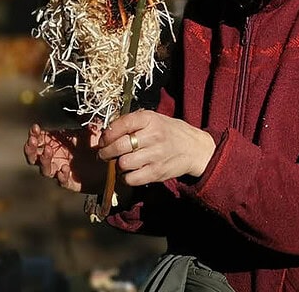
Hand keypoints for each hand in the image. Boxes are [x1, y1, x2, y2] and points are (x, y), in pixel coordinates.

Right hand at [24, 121, 108, 192]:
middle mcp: (54, 158)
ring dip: (44, 160)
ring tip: (48, 151)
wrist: (109, 164)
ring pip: (44, 169)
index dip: (34, 134)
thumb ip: (83, 118)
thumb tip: (79, 106)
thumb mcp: (90, 129)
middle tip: (33, 140)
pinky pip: (61, 181)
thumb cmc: (95, 145)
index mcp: (55, 144)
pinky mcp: (70, 182)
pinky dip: (61, 176)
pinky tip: (64, 169)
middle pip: (34, 156)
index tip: (35, 127)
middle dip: (31, 148)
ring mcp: (60, 170)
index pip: (38, 139)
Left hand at [98, 110, 215, 186]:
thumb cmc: (170, 133)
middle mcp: (153, 136)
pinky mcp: (157, 172)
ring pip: (123, 164)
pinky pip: (131, 179)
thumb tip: (107, 134)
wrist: (195, 148)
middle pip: (119, 146)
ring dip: (116, 165)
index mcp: (150, 119)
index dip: (107, 134)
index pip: (121, 124)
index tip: (103, 140)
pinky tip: (129, 173)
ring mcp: (156, 155)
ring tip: (120, 163)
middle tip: (103, 154)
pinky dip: (125, 178)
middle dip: (105, 152)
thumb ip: (133, 123)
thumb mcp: (154, 119)